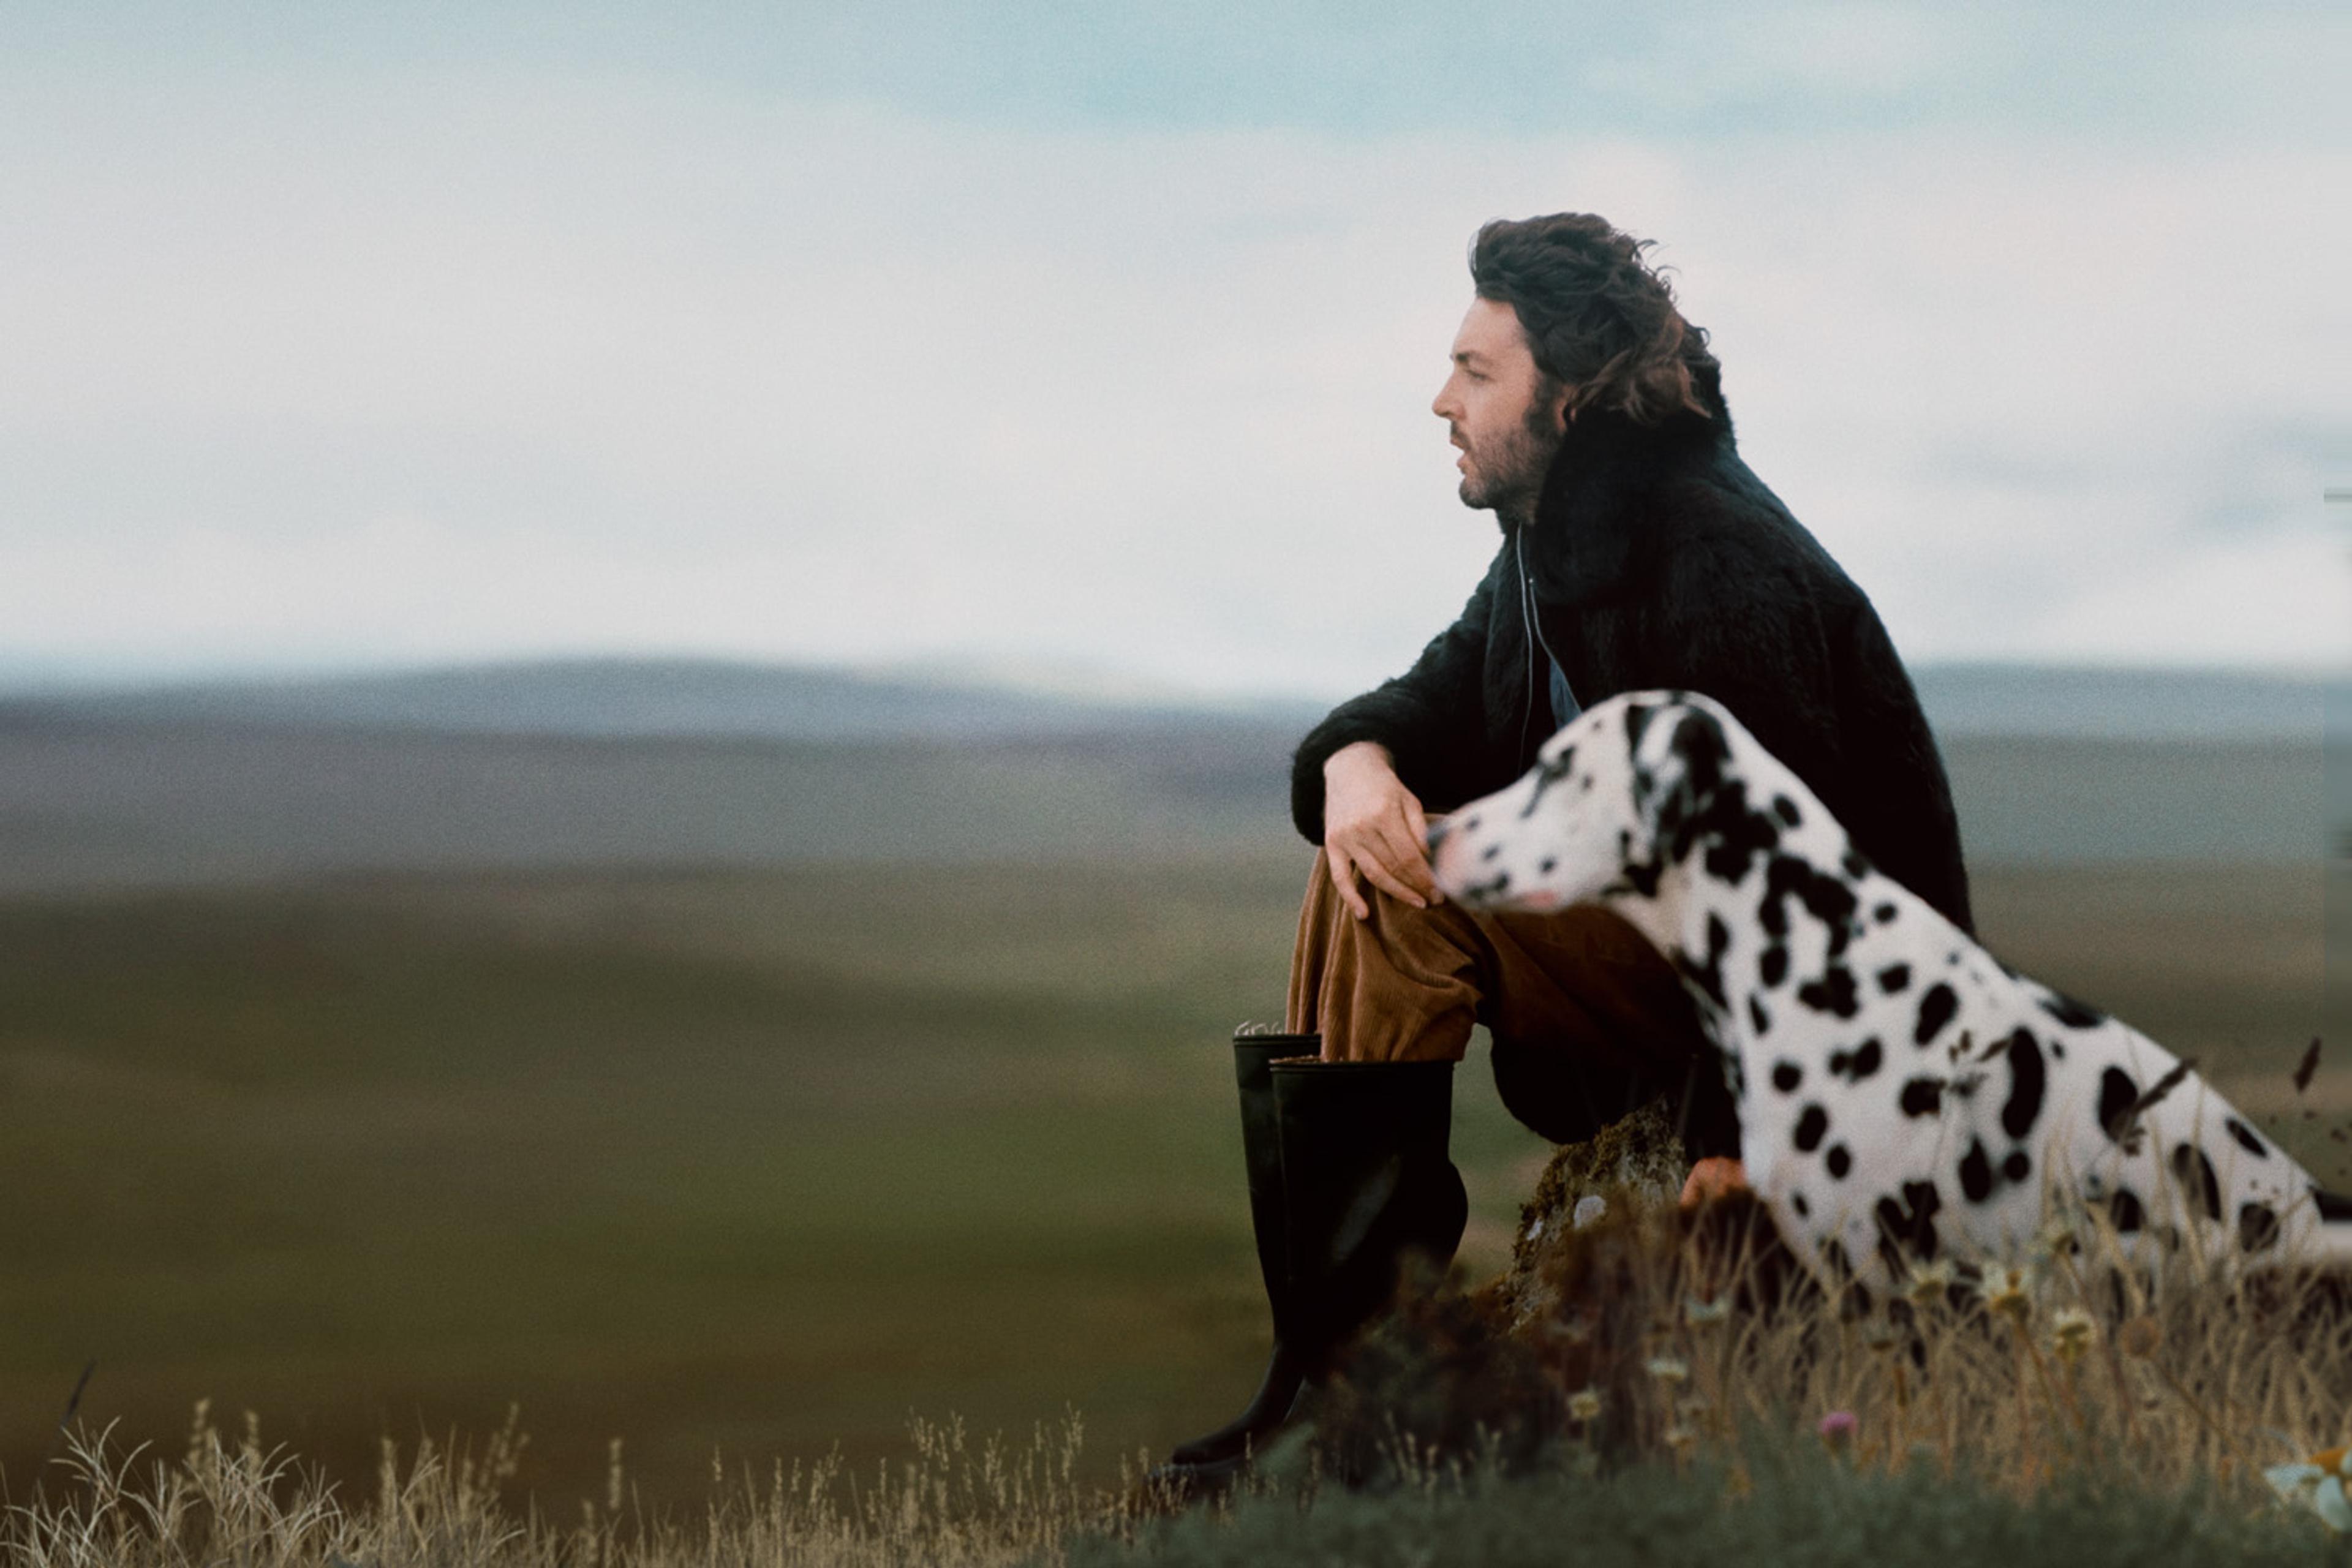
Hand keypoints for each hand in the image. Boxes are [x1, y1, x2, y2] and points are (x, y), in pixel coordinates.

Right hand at [1321, 741, 1440, 920]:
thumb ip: (1420, 830)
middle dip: (1416, 887)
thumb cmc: (1385, 787)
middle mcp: (1362, 827)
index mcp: (1384, 814)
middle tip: (1433, 899)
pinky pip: (1339, 876)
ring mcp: (1344, 837)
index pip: (1409, 856)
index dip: (1425, 877)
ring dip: (1396, 893)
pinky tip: (1363, 914)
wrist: (1349, 770)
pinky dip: (1350, 897)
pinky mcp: (1331, 844)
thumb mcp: (1409, 800)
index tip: (1440, 891)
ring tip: (1416, 902)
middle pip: (1393, 868)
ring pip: (1373, 875)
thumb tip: (1432, 862)